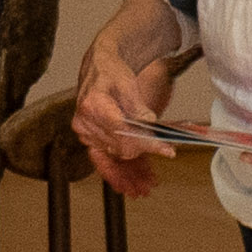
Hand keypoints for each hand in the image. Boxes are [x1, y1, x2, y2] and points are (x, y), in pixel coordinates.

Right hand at [67, 29, 176, 198]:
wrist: (98, 68)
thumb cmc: (112, 72)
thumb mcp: (128, 84)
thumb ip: (138, 106)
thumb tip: (149, 123)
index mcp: (94, 105)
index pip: (123, 131)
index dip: (147, 143)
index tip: (166, 149)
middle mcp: (85, 121)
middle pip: (120, 146)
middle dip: (144, 152)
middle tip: (165, 154)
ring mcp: (85, 131)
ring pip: (115, 154)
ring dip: (133, 165)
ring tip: (149, 179)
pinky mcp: (88, 138)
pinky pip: (105, 159)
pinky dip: (119, 168)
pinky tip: (132, 183)